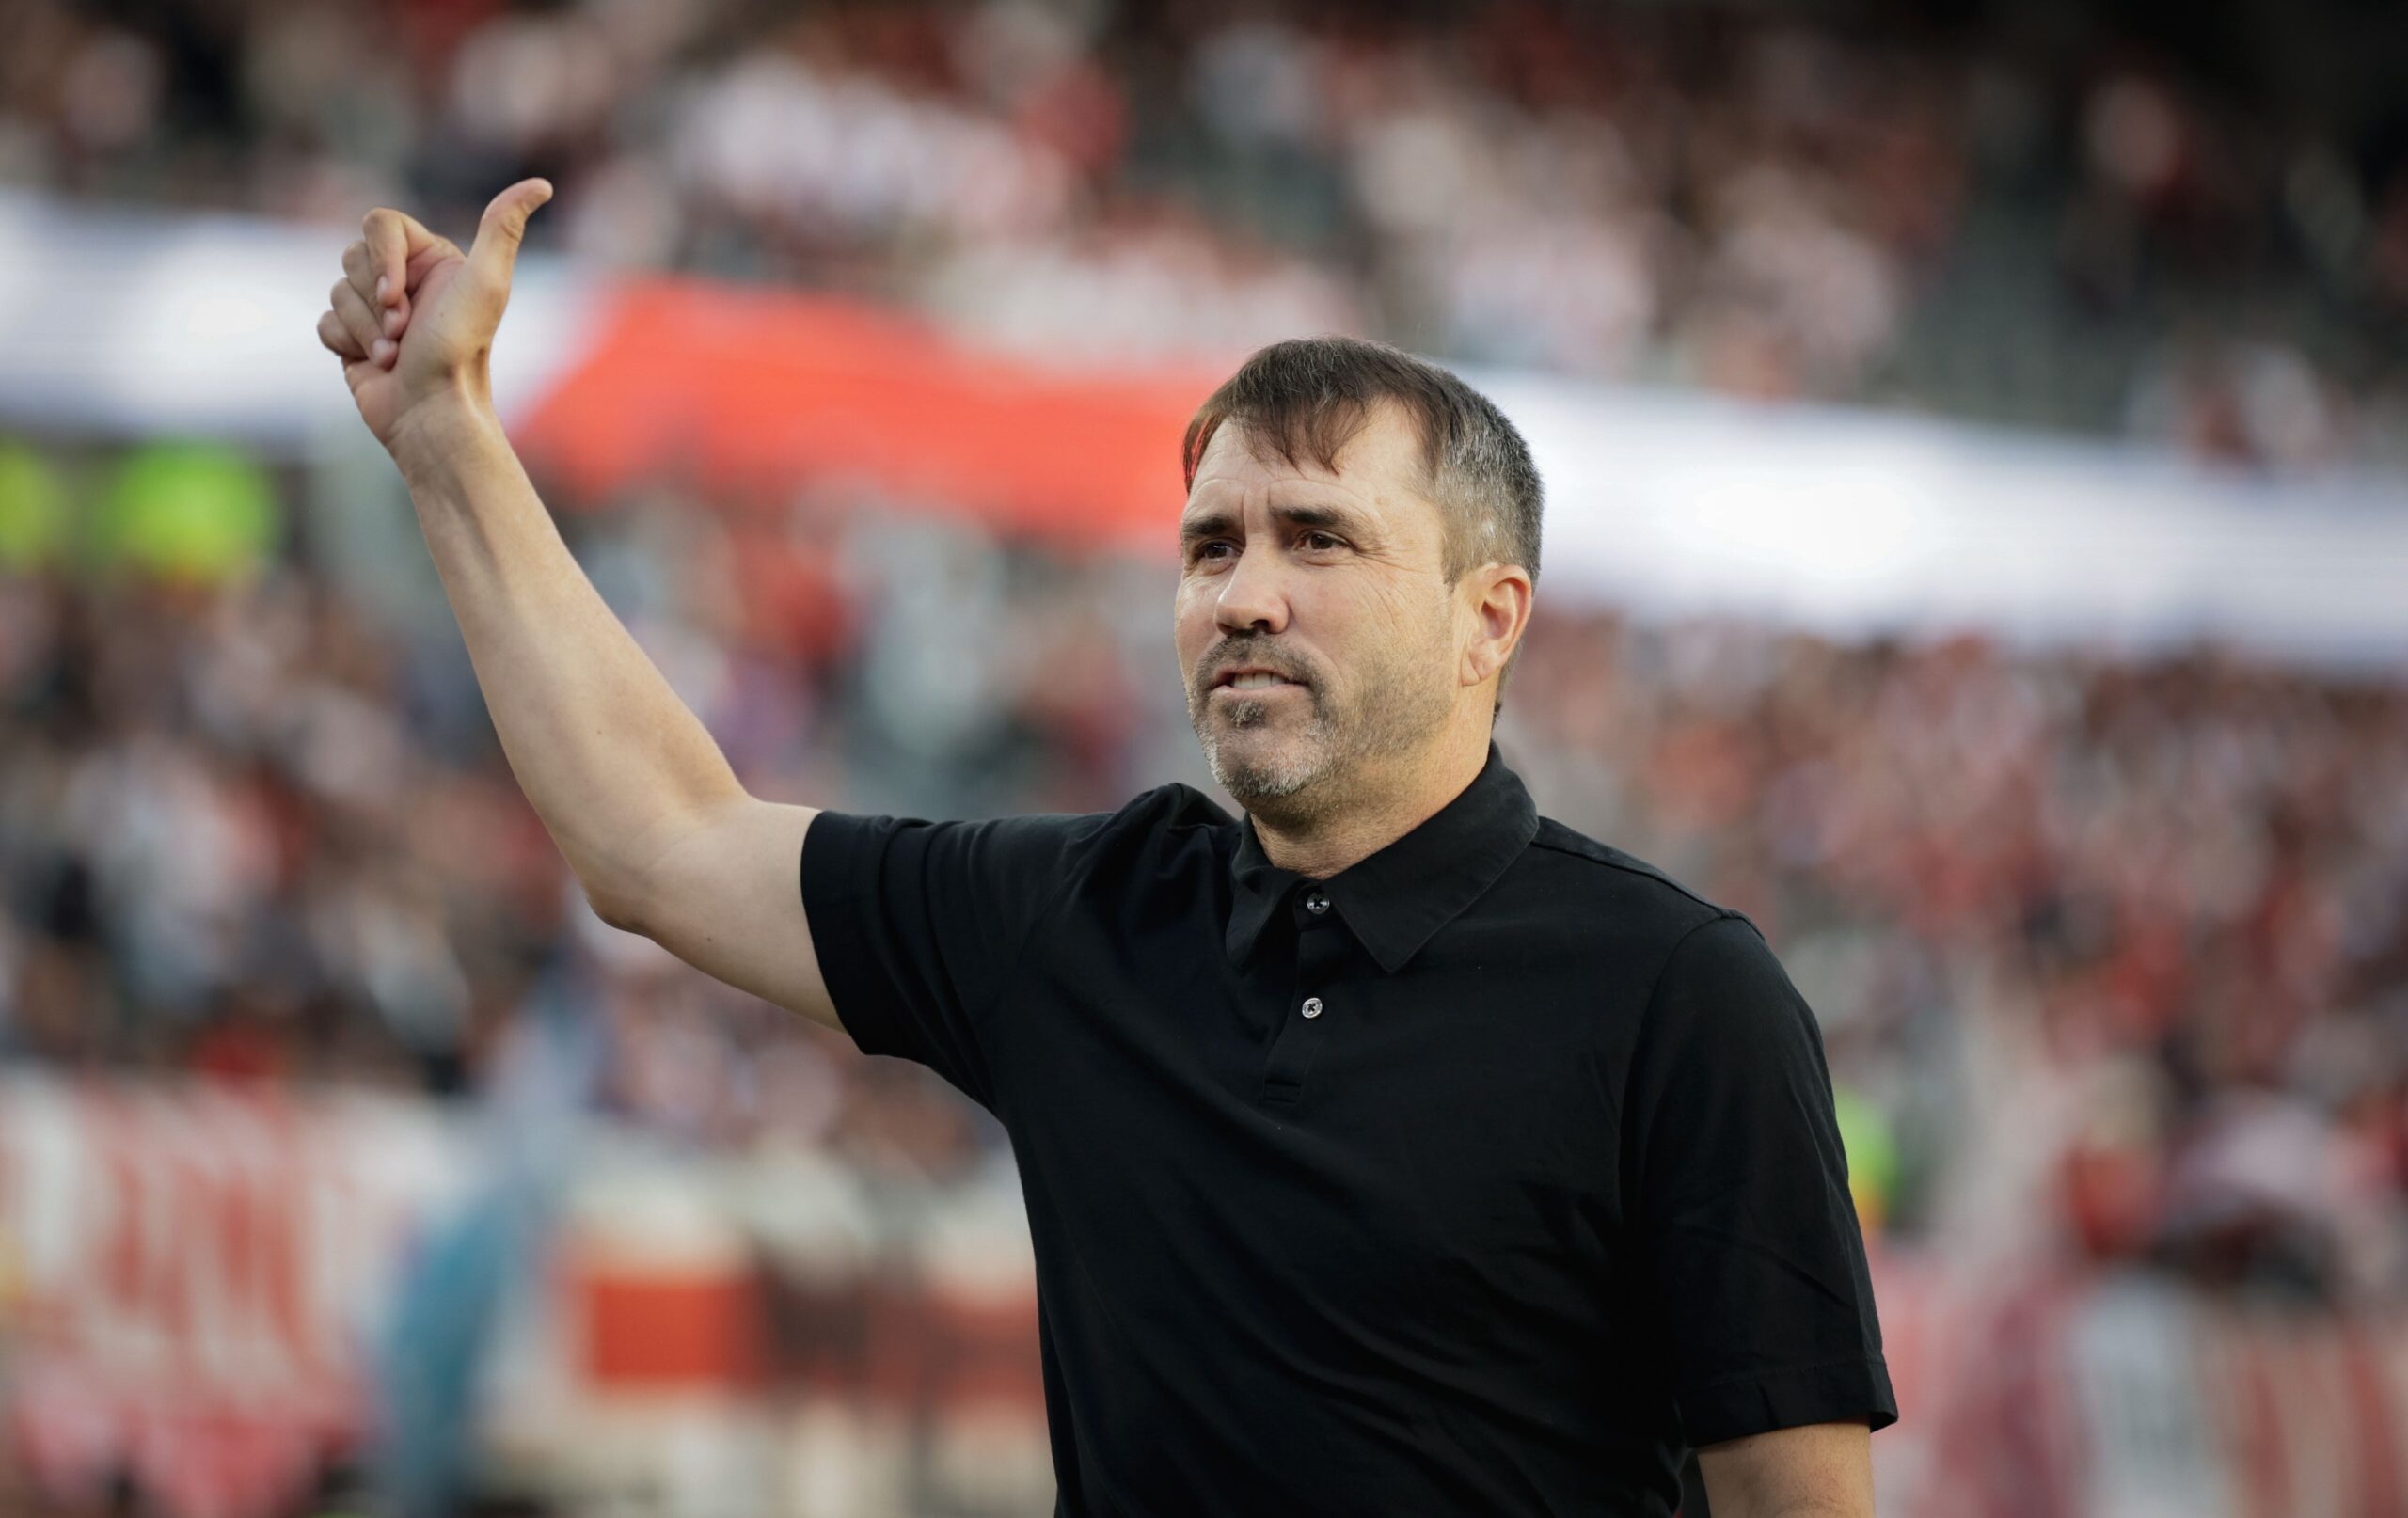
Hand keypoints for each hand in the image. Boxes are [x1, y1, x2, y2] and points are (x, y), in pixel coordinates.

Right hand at [316, 178, 552, 451]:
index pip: (379, 224)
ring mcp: (375, 310)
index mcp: (431, 260)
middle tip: (407, 333)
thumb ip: (503, 226)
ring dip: (366, 328)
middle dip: (376, 300)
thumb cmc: (461, 349)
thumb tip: (541, 184)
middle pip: (353, 256)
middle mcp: (404, 280)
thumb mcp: (487, 282)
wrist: (432, 412)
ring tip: (396, 355)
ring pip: (336, 290)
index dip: (383, 259)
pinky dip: (347, 344)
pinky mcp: (352, 339)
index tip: (400, 296)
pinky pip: (325, 322)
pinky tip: (376, 364)